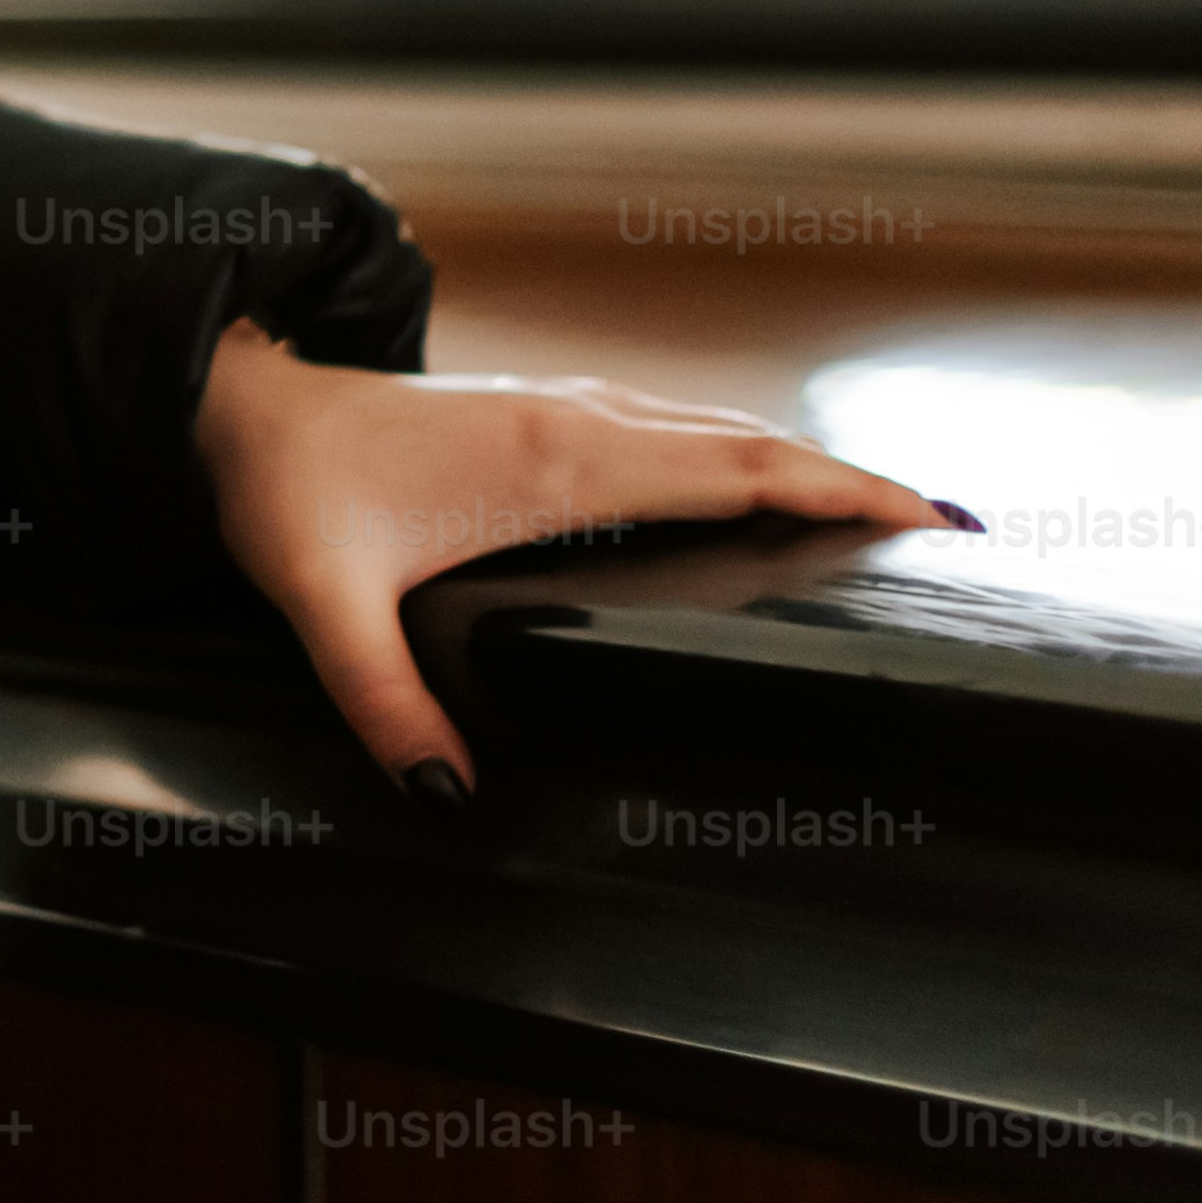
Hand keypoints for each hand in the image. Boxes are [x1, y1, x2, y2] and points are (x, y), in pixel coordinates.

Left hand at [189, 327, 959, 794]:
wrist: (244, 407)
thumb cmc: (293, 495)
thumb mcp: (328, 606)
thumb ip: (383, 703)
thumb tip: (448, 795)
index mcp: (563, 460)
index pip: (736, 468)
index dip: (836, 489)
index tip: (930, 518)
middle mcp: (585, 421)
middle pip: (756, 444)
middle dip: (857, 481)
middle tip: (957, 531)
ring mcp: (572, 410)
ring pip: (721, 430)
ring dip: (807, 463)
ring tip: (895, 515)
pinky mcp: (552, 417)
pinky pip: (680, 431)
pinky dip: (747, 454)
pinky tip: (768, 491)